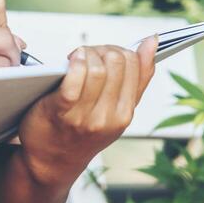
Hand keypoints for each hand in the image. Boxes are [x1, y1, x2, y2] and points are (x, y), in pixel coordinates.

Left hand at [15, 35, 157, 184]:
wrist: (51, 161)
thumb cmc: (83, 131)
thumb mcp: (116, 109)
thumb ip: (136, 78)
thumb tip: (152, 41)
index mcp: (125, 113)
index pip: (134, 65)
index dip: (121, 50)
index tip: (107, 53)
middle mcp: (109, 116)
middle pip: (116, 62)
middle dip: (102, 49)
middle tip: (90, 54)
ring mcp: (85, 116)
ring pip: (97, 68)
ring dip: (86, 53)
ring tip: (78, 56)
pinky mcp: (61, 110)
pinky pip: (74, 79)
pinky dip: (74, 62)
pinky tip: (71, 59)